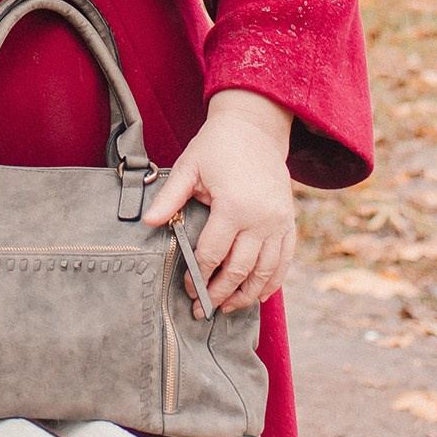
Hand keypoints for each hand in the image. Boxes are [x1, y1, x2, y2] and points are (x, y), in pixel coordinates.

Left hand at [143, 89, 296, 316]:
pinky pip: (284, 261)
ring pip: (264, 272)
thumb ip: (169, 198)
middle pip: (239, 269)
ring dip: (245, 295)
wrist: (255, 128)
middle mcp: (261, 219)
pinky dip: (272, 282)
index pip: (213, 253)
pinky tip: (257, 295)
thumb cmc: (217, 146)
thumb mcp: (189, 167)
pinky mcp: (288, 222)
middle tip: (202, 308)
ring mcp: (278, 222)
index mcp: (234, 206)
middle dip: (219, 293)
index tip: (187, 289)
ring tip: (227, 308)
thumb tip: (147, 223)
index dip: (198, 275)